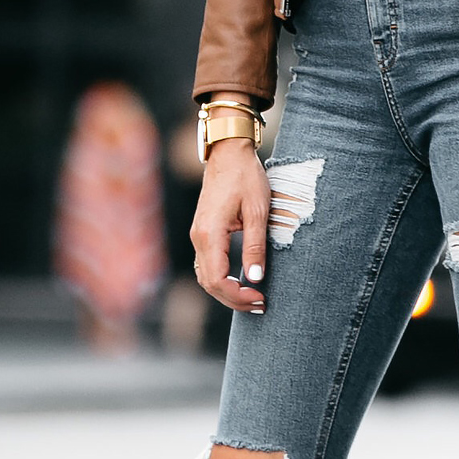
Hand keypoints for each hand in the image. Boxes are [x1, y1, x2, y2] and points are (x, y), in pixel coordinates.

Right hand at [190, 138, 267, 313]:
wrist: (228, 154)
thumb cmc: (246, 177)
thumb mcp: (258, 212)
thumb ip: (255, 247)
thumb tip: (255, 278)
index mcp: (210, 234)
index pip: (218, 279)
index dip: (238, 296)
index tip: (261, 298)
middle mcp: (198, 238)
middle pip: (209, 283)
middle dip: (234, 299)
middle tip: (260, 305)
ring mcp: (197, 236)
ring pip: (206, 277)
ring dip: (227, 292)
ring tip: (253, 298)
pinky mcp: (202, 233)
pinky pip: (206, 265)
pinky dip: (221, 280)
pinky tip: (239, 283)